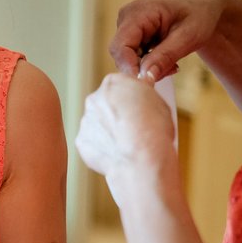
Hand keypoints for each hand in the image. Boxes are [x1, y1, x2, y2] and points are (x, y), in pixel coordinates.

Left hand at [76, 74, 175, 191]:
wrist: (141, 158)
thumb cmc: (154, 129)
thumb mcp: (160, 103)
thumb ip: (145, 95)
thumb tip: (142, 94)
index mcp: (113, 83)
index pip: (121, 85)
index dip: (131, 98)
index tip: (138, 107)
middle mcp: (94, 99)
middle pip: (105, 103)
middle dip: (116, 113)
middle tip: (133, 127)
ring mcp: (85, 121)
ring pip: (97, 124)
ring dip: (108, 131)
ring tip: (126, 144)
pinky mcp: (81, 141)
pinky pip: (93, 142)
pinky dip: (103, 147)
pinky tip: (117, 154)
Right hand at [110, 0, 232, 80]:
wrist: (204, 3)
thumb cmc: (200, 14)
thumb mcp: (188, 36)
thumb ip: (165, 57)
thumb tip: (145, 78)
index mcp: (137, 12)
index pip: (121, 46)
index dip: (129, 67)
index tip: (146, 84)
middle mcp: (126, 18)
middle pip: (122, 54)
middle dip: (143, 68)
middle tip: (172, 70)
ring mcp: (127, 26)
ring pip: (127, 58)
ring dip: (148, 66)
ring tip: (173, 63)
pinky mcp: (131, 35)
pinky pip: (133, 56)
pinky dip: (149, 63)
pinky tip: (167, 58)